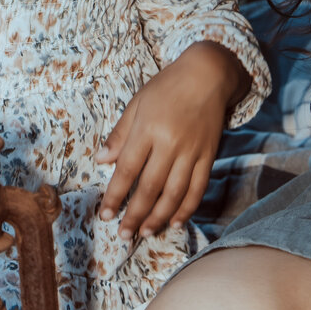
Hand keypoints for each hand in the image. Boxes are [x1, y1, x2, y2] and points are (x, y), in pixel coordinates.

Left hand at [95, 42, 243, 239]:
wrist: (207, 75)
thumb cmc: (166, 87)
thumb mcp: (137, 104)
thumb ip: (120, 134)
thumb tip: (101, 161)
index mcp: (147, 129)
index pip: (127, 170)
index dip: (115, 196)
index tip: (105, 215)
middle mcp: (170, 143)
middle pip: (150, 188)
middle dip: (134, 214)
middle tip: (123, 234)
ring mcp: (192, 152)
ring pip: (174, 194)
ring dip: (158, 217)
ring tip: (145, 232)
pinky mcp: (209, 156)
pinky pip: (197, 188)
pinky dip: (186, 208)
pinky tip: (174, 222)